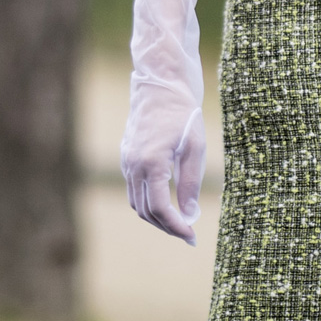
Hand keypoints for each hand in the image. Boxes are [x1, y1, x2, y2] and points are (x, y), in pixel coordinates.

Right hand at [121, 84, 205, 243]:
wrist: (161, 84)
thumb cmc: (182, 113)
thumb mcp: (194, 147)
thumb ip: (190, 183)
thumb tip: (190, 214)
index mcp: (151, 162)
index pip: (159, 208)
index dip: (176, 226)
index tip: (192, 236)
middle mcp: (133, 164)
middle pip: (145, 211)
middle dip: (167, 227)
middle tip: (188, 234)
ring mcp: (126, 161)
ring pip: (136, 203)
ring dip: (156, 217)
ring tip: (178, 222)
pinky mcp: (126, 156)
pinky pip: (133, 189)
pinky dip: (147, 202)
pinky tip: (166, 203)